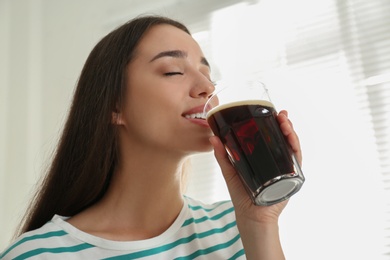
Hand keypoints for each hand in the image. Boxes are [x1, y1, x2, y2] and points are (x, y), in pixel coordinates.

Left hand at [209, 109, 301, 223]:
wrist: (250, 215)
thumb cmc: (241, 194)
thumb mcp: (230, 171)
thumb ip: (222, 155)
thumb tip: (213, 137)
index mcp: (264, 157)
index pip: (271, 137)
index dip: (273, 123)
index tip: (272, 112)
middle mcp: (277, 161)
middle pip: (284, 139)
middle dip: (284, 124)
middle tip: (280, 114)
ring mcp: (285, 169)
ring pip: (292, 146)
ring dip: (291, 133)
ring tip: (285, 123)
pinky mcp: (291, 178)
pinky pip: (296, 161)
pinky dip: (295, 148)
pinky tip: (291, 139)